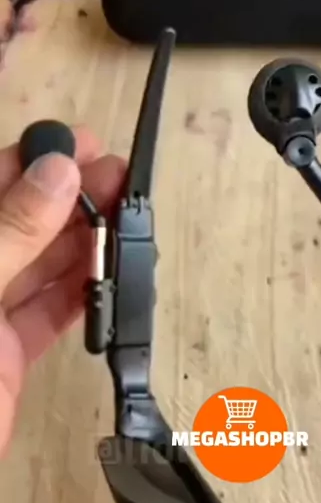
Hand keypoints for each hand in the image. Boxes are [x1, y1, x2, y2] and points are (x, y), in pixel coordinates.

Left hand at [0, 126, 125, 456]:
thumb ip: (11, 232)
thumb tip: (59, 171)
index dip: (34, 159)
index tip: (85, 145)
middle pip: (20, 222)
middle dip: (70, 197)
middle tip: (121, 179)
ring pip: (39, 266)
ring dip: (83, 242)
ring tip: (127, 219)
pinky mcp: (7, 357)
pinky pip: (50, 315)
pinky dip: (82, 294)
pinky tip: (112, 272)